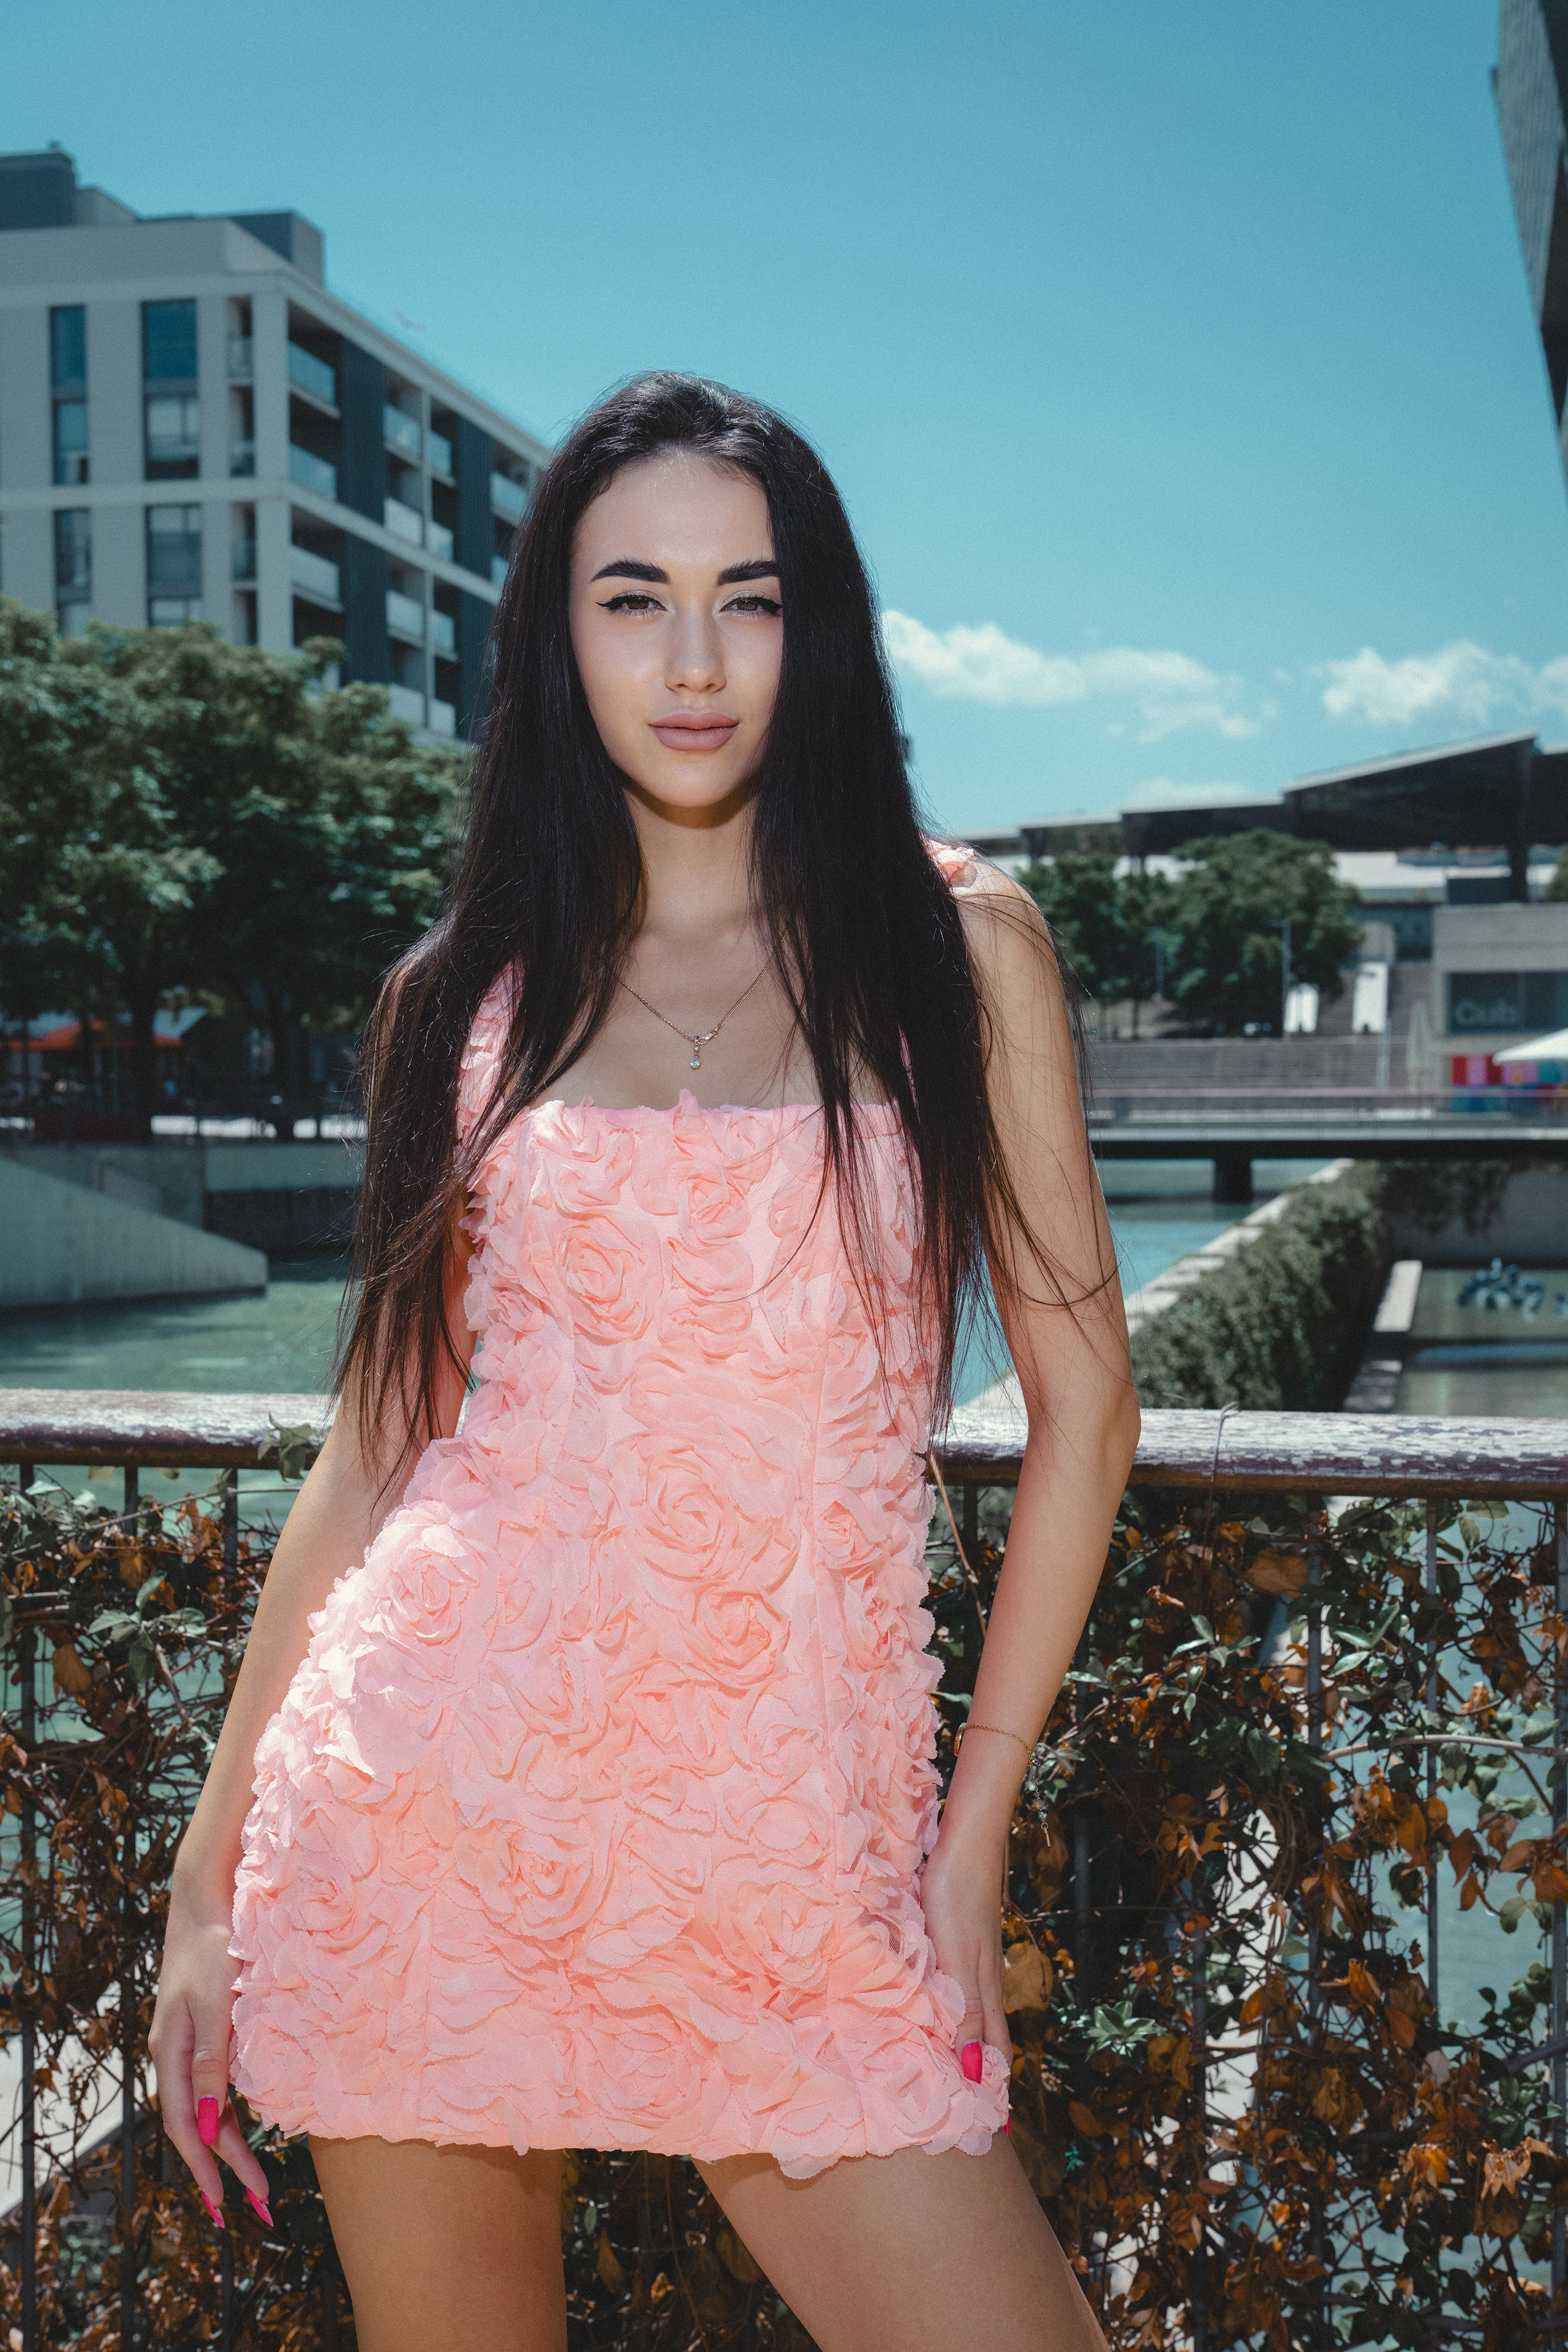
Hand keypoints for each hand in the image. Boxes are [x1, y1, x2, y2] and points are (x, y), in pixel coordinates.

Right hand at [148, 1886, 271, 2225]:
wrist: (207, 1899)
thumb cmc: (213, 1948)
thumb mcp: (215, 2007)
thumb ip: (212, 2064)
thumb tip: (207, 2124)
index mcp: (172, 2054)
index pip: (184, 2127)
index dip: (204, 2168)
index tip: (227, 2203)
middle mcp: (176, 2054)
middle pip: (196, 2125)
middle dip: (223, 2167)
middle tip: (253, 2205)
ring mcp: (190, 2042)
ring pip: (207, 2107)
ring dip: (230, 2143)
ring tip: (256, 2179)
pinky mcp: (207, 2028)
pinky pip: (216, 2082)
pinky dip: (231, 2109)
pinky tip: (251, 2123)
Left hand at [919, 1830, 1010, 2091]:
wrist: (967, 1841)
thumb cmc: (956, 1896)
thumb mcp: (957, 1958)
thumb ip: (965, 2011)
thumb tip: (970, 2068)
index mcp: (984, 1989)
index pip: (992, 2051)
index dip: (991, 2087)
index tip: (993, 2129)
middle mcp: (984, 1977)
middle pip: (988, 2036)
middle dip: (984, 2074)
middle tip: (982, 2113)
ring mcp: (977, 1955)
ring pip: (976, 2010)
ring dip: (971, 2044)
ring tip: (964, 2073)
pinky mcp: (965, 1935)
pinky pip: (964, 1986)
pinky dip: (960, 2011)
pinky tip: (948, 2007)